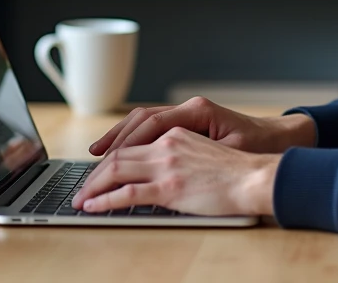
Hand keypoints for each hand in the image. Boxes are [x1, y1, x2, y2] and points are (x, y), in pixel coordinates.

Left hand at [72, 127, 278, 215]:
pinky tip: (94, 207)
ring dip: (93, 185)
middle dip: (95, 172)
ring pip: (117, 170)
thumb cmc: (239, 169)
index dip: (112, 150)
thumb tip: (161, 169)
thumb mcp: (206, 151)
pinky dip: (105, 200)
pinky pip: (128, 193)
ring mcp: (167, 165)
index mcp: (178, 132)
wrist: (256, 177)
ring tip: (81, 198)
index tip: (98, 163)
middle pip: (119, 153)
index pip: (134, 137)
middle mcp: (168, 144)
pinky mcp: (170, 188)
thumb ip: (181, 153)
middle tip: (82, 186)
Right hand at [89, 96, 315, 156]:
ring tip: (97, 153)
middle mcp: (189, 108)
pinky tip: (122, 150)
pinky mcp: (188, 123)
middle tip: (93, 158)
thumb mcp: (228, 154)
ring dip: (121, 136)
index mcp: (198, 111)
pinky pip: (153, 126)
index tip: (108, 158)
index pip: (153, 123)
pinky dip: (135, 137)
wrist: (279, 140)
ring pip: (144, 120)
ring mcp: (188, 114)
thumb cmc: (257, 148)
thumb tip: (165, 165)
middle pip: (142, 118)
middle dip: (116, 138)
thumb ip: (198, 157)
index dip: (127, 142)